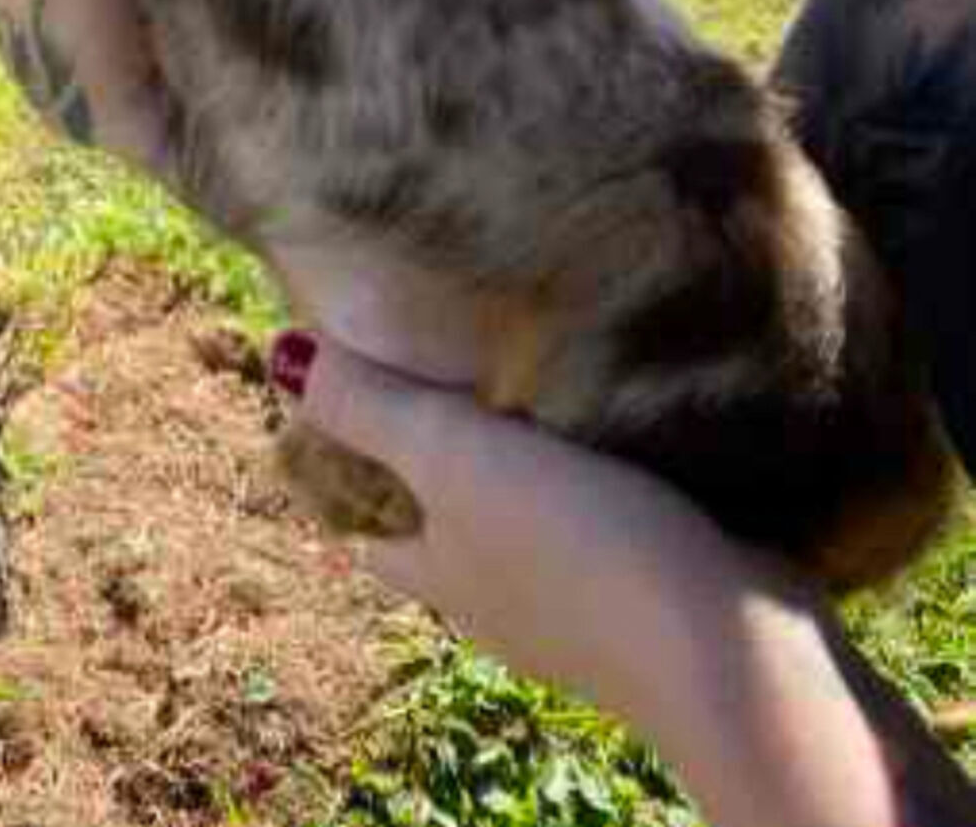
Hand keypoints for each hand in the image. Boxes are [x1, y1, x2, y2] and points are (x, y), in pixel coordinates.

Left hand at [286, 334, 955, 826]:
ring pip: (525, 536)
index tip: (342, 405)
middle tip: (437, 379)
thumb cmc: (578, 550)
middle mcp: (503, 603)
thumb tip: (280, 359)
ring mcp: (582, 612)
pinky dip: (596, 493)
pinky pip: (605, 537)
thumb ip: (372, 411)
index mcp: (441, 574)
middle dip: (433, 471)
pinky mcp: (656, 602)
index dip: (343, 475)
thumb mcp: (454, 459)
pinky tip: (620, 446)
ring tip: (530, 391)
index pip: (365, 532)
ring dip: (520, 479)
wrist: (737, 658)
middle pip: (444, 532)